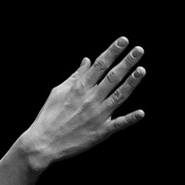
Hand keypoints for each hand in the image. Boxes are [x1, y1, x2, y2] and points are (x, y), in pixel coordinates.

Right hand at [17, 36, 147, 168]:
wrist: (42, 144)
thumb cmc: (48, 117)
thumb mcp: (58, 92)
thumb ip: (75, 76)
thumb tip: (87, 61)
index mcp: (80, 88)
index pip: (100, 65)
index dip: (113, 51)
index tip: (124, 41)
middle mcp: (91, 99)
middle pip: (112, 77)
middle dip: (127, 62)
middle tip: (139, 50)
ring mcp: (97, 115)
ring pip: (119, 96)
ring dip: (132, 82)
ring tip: (142, 70)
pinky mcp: (100, 132)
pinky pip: (118, 124)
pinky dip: (130, 119)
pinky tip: (141, 113)